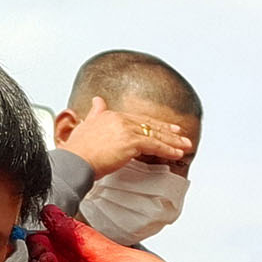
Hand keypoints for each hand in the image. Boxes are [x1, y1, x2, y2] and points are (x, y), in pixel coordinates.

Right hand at [61, 96, 195, 178]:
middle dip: (169, 131)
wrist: (74, 161)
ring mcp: (126, 130)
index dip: (154, 124)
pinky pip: (154, 146)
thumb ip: (95, 113)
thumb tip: (97, 100)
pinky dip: (168, 150)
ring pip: (155, 135)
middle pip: (150, 125)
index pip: (139, 119)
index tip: (167, 128)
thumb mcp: (86, 125)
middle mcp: (120, 119)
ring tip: (186, 146)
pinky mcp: (130, 142)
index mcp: (111, 115)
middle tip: (183, 135)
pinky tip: (177, 154)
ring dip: (173, 142)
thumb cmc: (78, 151)